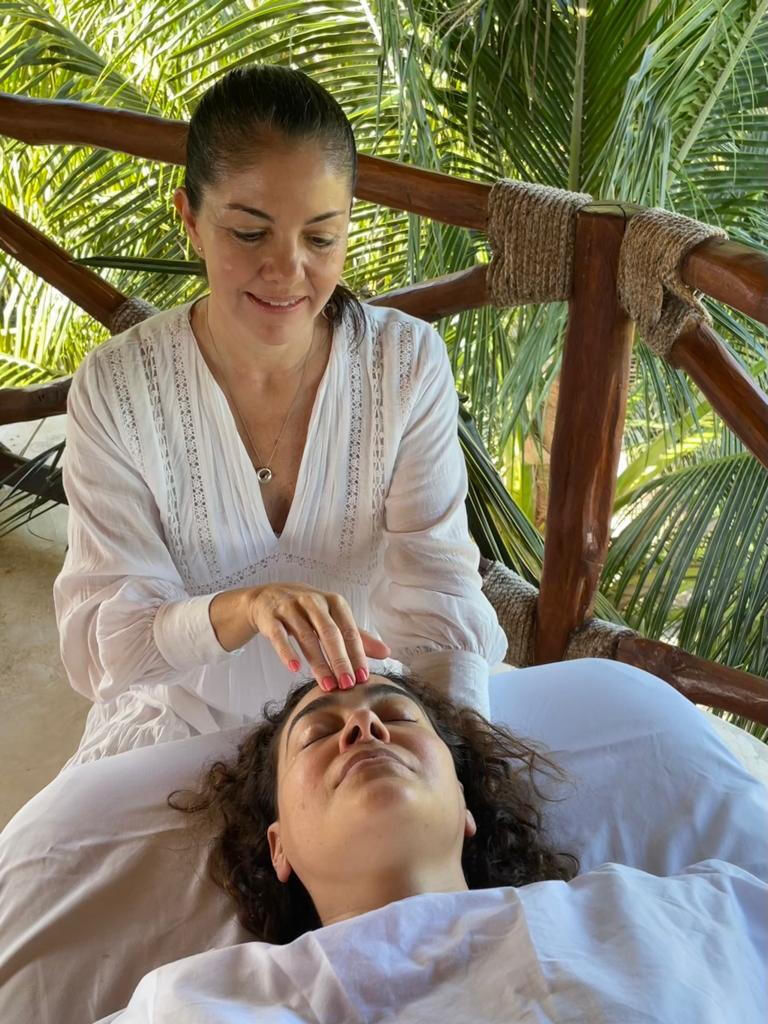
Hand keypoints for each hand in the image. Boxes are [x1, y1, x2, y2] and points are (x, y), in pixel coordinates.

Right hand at [246, 583, 390, 689]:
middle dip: (340, 660)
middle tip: (348, 685)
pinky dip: (286, 652)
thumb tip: (387, 653)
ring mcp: (290, 608)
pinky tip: (294, 668)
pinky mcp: (270, 617)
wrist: (267, 597)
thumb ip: (357, 636)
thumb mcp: (333, 618)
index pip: (349, 630)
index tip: (363, 677)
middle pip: (330, 633)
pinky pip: (279, 636)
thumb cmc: (307, 611)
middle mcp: (313, 602)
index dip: (357, 654)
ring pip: (306, 637)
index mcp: (333, 602)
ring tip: (327, 685)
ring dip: (318, 663)